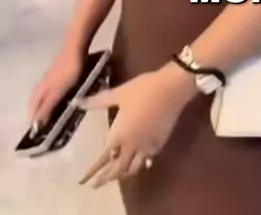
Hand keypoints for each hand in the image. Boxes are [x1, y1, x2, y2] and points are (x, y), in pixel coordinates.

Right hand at [28, 47, 84, 127]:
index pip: (32, 109)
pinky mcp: (58, 74)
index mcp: (40, 90)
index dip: (34, 121)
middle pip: (36, 103)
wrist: (75, 49)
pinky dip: (53, 98)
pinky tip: (61, 100)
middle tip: (45, 126)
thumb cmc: (68, 72)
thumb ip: (47, 107)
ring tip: (52, 116)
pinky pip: (52, 90)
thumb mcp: (58, 92)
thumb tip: (36, 124)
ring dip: (46, 106)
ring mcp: (50, 78)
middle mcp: (42, 85)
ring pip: (44, 96)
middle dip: (39, 114)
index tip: (38, 134)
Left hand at [77, 63, 195, 187]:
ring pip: (133, 168)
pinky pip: (147, 159)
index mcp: (120, 135)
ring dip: (123, 174)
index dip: (92, 170)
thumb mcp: (118, 93)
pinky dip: (141, 163)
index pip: (103, 158)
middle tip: (97, 184)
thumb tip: (77, 102)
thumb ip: (97, 101)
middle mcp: (132, 145)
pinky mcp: (159, 143)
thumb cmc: (143, 88)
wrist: (171, 88)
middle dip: (106, 178)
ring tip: (116, 176)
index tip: (83, 180)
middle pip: (118, 169)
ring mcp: (147, 146)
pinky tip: (141, 162)